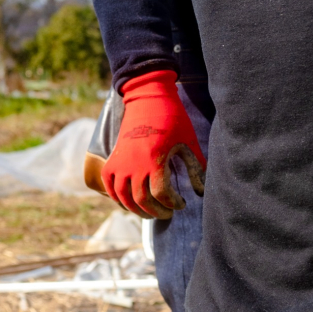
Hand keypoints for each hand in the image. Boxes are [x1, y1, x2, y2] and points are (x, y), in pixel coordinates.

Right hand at [102, 70, 205, 219]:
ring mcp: (121, 162)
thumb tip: (202, 191)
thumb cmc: (172, 119)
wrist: (148, 98)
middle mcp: (134, 164)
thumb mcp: (188, 142)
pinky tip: (130, 204)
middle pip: (142, 200)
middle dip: (157, 211)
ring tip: (151, 213)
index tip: (182, 204)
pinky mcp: (113, 159)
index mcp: (155, 160)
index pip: (162, 194)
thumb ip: (196, 167)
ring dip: (137, 210)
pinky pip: (109, 186)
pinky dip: (118, 199)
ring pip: (124, 198)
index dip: (173, 203)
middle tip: (168, 213)